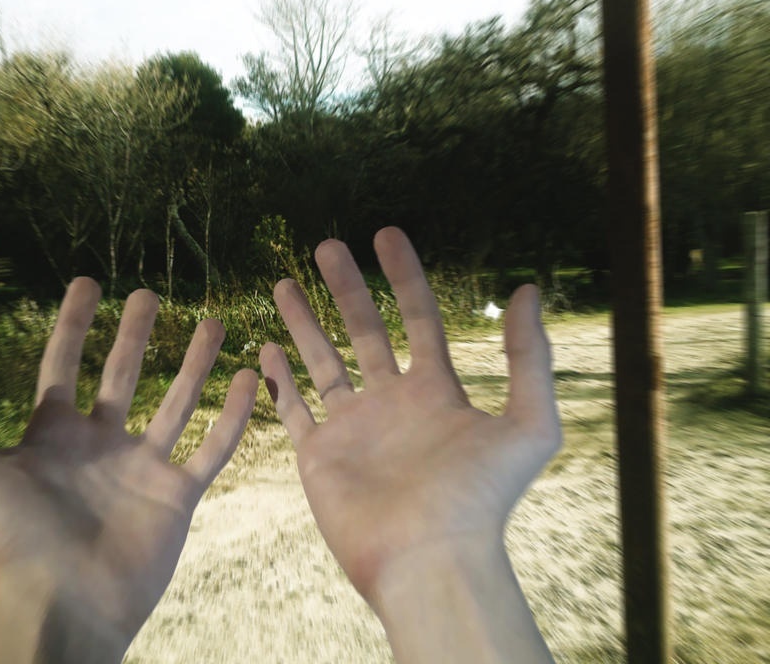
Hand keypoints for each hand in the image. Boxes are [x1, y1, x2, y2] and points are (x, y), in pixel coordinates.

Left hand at [0, 279, 256, 663]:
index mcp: (51, 434)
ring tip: (211, 322)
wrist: (61, 606)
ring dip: (193, 362)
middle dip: (134, 333)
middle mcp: (100, 444)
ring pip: (176, 401)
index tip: (86, 283)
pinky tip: (248, 378)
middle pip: (123, 374)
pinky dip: (233, 414)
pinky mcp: (177, 494)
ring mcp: (142, 468)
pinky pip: (212, 447)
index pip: (63, 364)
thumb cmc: (8, 541)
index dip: (73, 322)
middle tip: (148, 294)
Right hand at [260, 227, 559, 662]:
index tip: (385, 234)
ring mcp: (352, 429)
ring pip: (322, 362)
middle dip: (345, 287)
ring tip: (284, 282)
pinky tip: (265, 347)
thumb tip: (529, 290)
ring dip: (303, 322)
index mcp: (435, 392)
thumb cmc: (481, 499)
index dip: (404, 276)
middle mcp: (391, 403)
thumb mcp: (526, 424)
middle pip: (363, 331)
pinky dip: (278, 378)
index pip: (417, 319)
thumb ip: (529, 358)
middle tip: (325, 245)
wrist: (430, 560)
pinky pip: (293, 409)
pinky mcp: (318, 456)